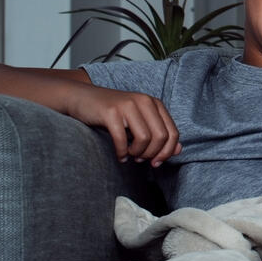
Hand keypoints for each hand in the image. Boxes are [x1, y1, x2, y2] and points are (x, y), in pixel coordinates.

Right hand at [66, 86, 181, 165]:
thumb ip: (159, 134)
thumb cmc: (113, 114)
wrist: (82, 98)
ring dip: (137, 153)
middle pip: (161, 137)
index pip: (173, 133)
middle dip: (152, 154)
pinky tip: (120, 155)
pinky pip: (122, 139)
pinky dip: (122, 153)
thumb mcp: (139, 122)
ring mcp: (128, 105)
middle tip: (141, 159)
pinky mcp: (110, 112)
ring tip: (130, 154)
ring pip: (145, 139)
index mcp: (155, 104)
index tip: (156, 162)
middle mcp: (144, 101)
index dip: (167, 152)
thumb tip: (179, 150)